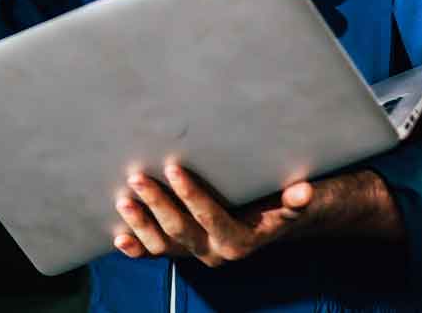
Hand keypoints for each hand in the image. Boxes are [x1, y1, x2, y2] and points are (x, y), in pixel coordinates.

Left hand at [113, 163, 313, 266]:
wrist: (284, 219)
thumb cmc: (289, 202)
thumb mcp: (300, 201)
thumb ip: (297, 202)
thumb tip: (302, 192)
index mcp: (241, 240)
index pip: (211, 217)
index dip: (192, 195)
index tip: (174, 169)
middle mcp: (216, 250)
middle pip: (180, 230)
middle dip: (157, 204)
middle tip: (138, 177)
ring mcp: (197, 250)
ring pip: (163, 245)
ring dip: (140, 225)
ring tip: (122, 201)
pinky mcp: (183, 247)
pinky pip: (157, 252)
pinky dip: (137, 247)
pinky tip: (119, 238)